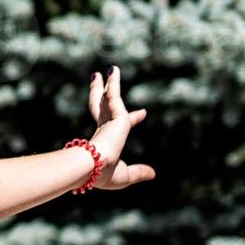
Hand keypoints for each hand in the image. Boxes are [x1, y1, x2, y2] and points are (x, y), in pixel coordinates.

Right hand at [85, 66, 154, 189]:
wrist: (91, 166)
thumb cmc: (103, 174)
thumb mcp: (125, 175)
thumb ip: (138, 172)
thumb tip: (152, 174)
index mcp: (105, 142)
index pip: (116, 125)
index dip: (132, 118)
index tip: (143, 113)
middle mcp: (104, 129)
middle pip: (102, 106)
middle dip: (100, 93)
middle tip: (98, 80)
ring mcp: (108, 121)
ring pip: (107, 97)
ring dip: (109, 83)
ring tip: (111, 69)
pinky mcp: (114, 114)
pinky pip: (114, 95)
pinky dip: (113, 83)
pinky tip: (114, 71)